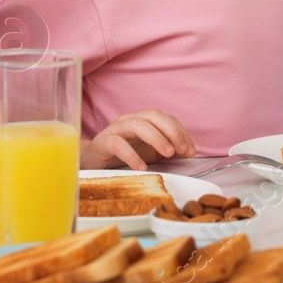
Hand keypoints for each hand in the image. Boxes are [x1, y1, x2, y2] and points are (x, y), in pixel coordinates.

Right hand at [80, 110, 194, 170]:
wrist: (92, 161)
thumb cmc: (122, 154)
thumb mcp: (148, 151)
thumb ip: (167, 149)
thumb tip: (188, 152)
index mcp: (142, 120)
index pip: (165, 118)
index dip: (180, 132)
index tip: (190, 150)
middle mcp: (129, 120)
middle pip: (153, 115)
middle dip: (171, 131)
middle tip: (181, 149)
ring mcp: (115, 129)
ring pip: (137, 125)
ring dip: (156, 137)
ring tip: (168, 153)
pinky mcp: (103, 142)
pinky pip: (118, 144)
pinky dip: (132, 155)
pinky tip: (142, 167)